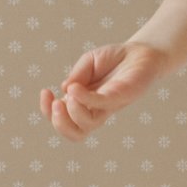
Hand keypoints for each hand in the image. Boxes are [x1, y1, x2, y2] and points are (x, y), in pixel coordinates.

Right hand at [39, 42, 165, 141]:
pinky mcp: (121, 97)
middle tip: (55, 105)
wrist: (141, 52)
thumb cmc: (114, 60)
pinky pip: (101, 104)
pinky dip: (85, 99)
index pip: (63, 120)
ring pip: (87, 127)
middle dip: (59, 124)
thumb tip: (65, 89)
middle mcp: (95, 110)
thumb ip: (76, 75)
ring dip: (71, 116)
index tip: (45, 92)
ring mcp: (109, 106)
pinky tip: (75, 89)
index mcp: (82, 103)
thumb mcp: (88, 62)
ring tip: (66, 100)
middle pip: (75, 134)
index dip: (48, 112)